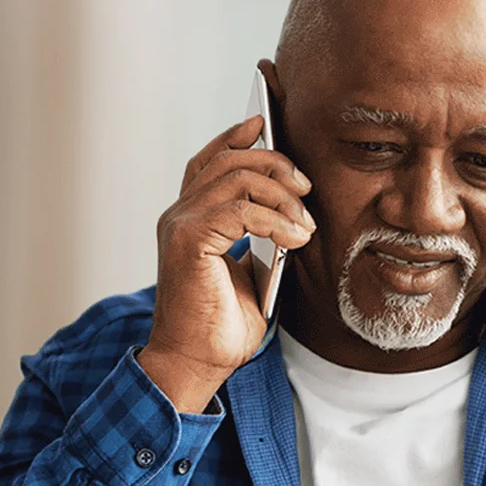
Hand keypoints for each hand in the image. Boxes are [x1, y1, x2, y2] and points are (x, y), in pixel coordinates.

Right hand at [142, 115, 315, 411]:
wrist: (197, 362)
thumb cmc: (221, 326)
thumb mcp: (251, 274)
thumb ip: (262, 240)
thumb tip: (293, 216)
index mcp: (190, 218)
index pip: (209, 161)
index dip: (235, 137)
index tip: (265, 123)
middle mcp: (179, 214)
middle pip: (228, 160)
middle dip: (274, 163)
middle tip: (305, 187)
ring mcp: (181, 224)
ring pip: (237, 177)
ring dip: (281, 194)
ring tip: (305, 224)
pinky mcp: (188, 239)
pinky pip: (240, 209)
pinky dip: (276, 220)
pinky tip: (296, 238)